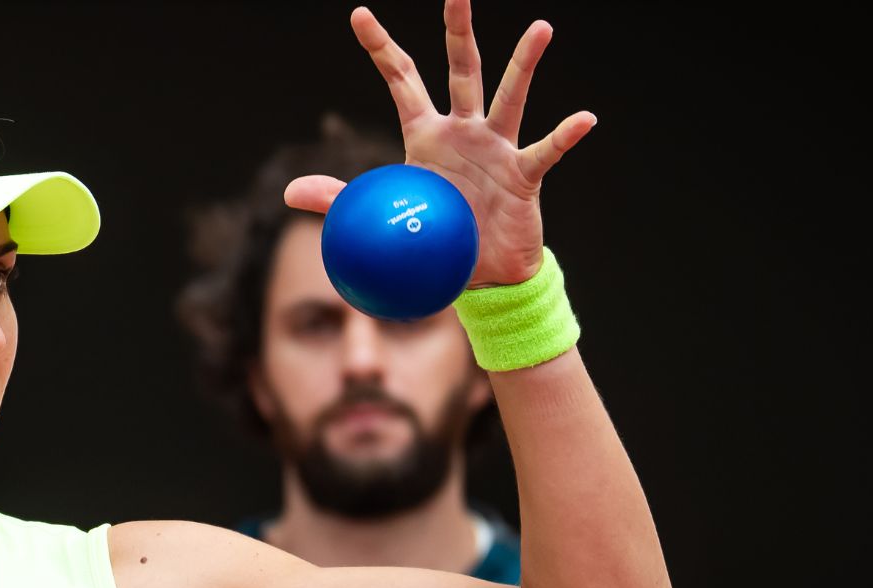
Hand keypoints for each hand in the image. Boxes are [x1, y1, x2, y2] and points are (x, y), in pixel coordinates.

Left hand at [285, 2, 596, 287]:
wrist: (479, 277)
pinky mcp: (523, 177)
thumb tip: (289, 191)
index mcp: (425, 134)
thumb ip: (339, 198)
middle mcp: (464, 130)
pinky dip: (565, 136)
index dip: (381, 48)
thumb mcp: (383, 215)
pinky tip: (584, 118)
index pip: (402, 79)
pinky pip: (545, 151)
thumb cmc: (435, 239)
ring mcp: (497, 148)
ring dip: (524, 64)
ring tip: (540, 29)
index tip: (359, 15)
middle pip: (460, 69)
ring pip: (510, 96)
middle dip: (457, 30)